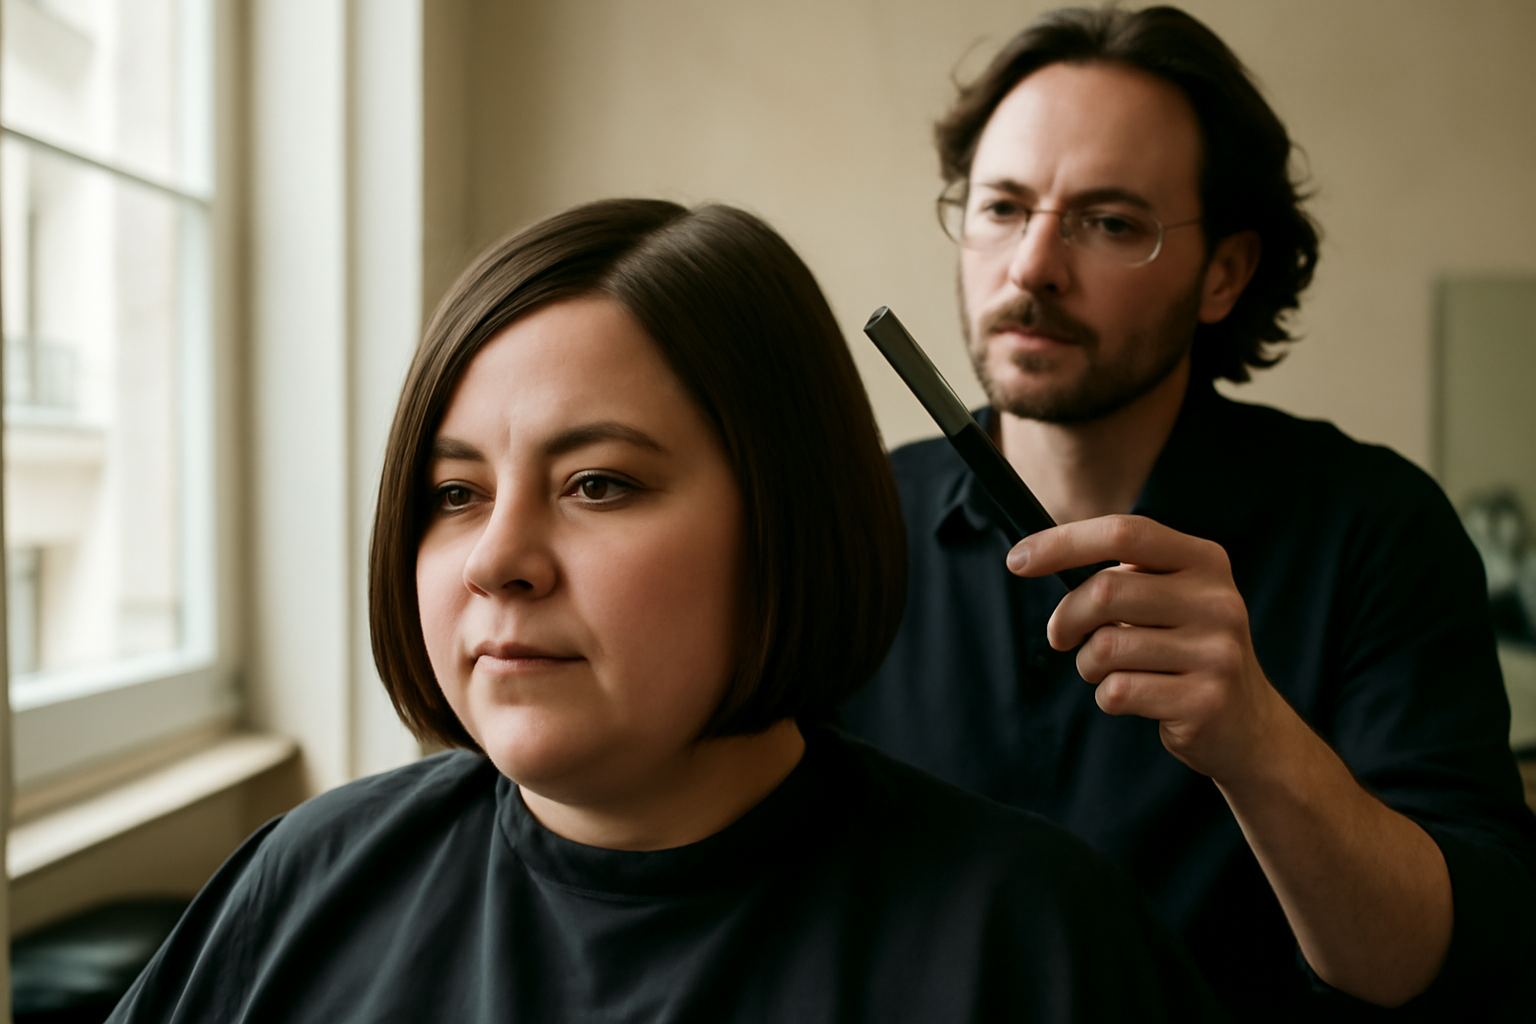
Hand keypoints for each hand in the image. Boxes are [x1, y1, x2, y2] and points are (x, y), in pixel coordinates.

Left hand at [1007, 514, 1291, 782]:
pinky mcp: (1205, 701)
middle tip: (1062, 637)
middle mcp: (1218, 600)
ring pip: (1105, 647)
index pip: (1124, 532)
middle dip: (1067, 618)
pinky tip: (1137, 698)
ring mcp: (1217, 652)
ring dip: (1089, 665)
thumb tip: (1033, 558)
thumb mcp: (1169, 599)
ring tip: (1113, 672)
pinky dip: (1108, 697)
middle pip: (1106, 592)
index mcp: (1204, 561)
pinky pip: (1118, 692)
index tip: (1016, 559)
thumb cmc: (1185, 651)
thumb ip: (1120, 576)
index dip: (1063, 542)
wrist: (1248, 726)